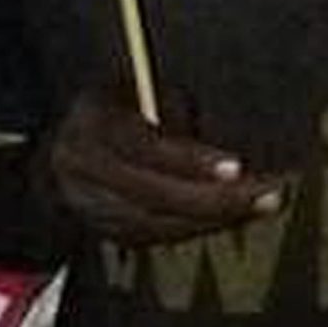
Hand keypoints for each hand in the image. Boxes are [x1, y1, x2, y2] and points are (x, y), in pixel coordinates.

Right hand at [37, 84, 285, 245]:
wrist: (57, 157)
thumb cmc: (113, 109)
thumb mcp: (135, 89)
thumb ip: (170, 107)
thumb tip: (219, 137)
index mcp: (91, 121)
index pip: (141, 146)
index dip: (189, 159)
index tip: (236, 166)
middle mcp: (83, 168)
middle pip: (154, 195)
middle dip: (217, 199)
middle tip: (270, 193)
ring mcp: (91, 207)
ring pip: (159, 224)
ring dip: (216, 218)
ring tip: (264, 204)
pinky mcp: (105, 234)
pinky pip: (158, 238)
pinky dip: (198, 228)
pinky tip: (233, 216)